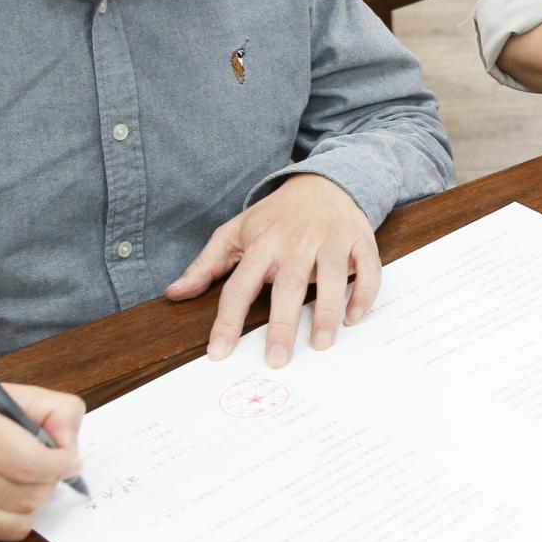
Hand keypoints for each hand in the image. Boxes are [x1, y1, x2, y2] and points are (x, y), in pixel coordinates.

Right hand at [0, 377, 83, 541]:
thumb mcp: (0, 391)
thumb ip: (49, 408)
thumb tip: (72, 444)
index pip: (31, 462)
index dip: (62, 463)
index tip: (67, 458)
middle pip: (28, 495)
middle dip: (48, 482)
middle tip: (43, 467)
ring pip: (16, 522)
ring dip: (29, 502)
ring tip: (17, 479)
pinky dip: (4, 516)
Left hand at [165, 174, 380, 368]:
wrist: (324, 182)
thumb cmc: (277, 215)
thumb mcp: (236, 231)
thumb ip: (206, 264)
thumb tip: (174, 293)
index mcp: (262, 243)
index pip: (240, 285)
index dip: (227, 320)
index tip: (219, 353)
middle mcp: (296, 242)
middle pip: (288, 285)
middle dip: (282, 324)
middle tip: (277, 360)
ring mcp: (330, 239)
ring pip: (331, 276)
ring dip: (327, 311)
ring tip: (320, 343)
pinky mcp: (359, 239)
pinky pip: (367, 267)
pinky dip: (364, 291)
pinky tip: (354, 316)